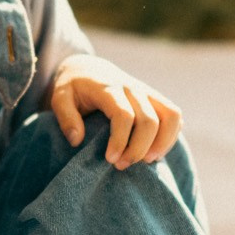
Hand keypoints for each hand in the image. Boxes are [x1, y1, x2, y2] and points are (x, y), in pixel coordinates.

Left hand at [49, 54, 183, 168]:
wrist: (89, 68)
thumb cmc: (73, 88)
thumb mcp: (59, 97)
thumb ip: (65, 117)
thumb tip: (76, 140)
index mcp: (108, 87)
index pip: (124, 115)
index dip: (120, 141)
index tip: (110, 160)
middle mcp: (133, 87)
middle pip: (150, 120)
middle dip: (139, 148)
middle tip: (122, 166)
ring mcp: (148, 92)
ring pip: (171, 115)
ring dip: (163, 143)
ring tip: (146, 161)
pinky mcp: (156, 99)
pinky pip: (174, 116)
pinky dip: (171, 136)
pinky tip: (154, 152)